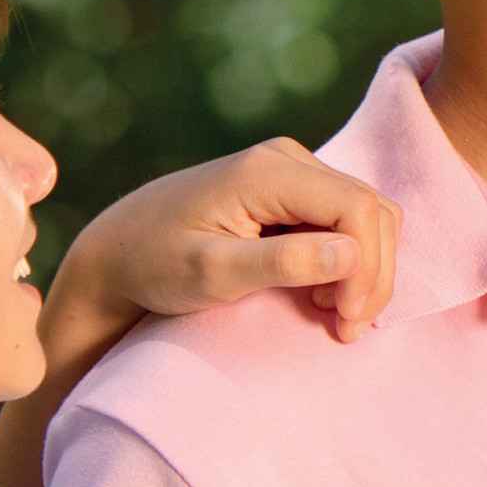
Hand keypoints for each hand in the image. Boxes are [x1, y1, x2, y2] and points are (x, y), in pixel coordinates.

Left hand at [48, 137, 401, 348]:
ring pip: (365, 214)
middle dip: (371, 273)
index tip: (346, 318)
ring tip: (334, 313)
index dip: (367, 266)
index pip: (356, 208)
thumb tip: (351, 254)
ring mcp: (290, 170)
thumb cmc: (153, 265)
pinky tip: (326, 294)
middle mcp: (286, 158)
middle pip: (370, 209)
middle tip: (346, 328)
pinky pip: (343, 219)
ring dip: (365, 268)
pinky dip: (349, 259)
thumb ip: (282, 263)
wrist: (116, 250)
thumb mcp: (211, 274)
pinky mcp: (289, 189)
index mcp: (268, 171)